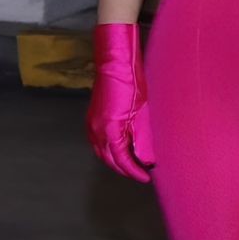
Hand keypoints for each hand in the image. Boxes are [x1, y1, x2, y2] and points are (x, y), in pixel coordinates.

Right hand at [86, 22, 155, 182]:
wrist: (116, 62)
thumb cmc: (131, 82)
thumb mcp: (142, 113)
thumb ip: (142, 138)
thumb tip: (147, 159)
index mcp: (111, 130)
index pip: (122, 160)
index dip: (135, 171)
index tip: (146, 176)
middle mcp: (97, 130)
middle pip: (110, 160)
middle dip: (125, 169)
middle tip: (141, 172)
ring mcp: (92, 124)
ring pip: (102, 152)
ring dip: (116, 161)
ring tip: (132, 164)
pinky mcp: (92, 118)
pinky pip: (97, 142)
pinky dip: (108, 150)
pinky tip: (119, 149)